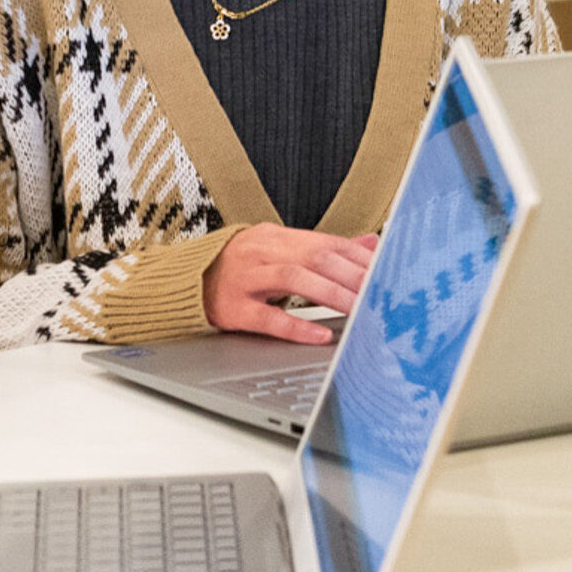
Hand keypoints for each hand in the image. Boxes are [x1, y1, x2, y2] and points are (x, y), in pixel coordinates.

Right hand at [203, 224, 377, 341]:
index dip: (357, 257)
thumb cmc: (241, 267)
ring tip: (357, 308)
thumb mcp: (281, 249)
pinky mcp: (233, 309)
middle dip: (350, 274)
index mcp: (276, 237)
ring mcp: (245, 279)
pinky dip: (296, 326)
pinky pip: (267, 318)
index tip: (384, 270)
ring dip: (331, 294)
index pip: (326, 242)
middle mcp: (261, 252)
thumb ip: (324, 248)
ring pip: (293, 279)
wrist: (187, 281)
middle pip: (314, 257)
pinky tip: (319, 334)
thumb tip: (370, 244)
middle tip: (378, 291)